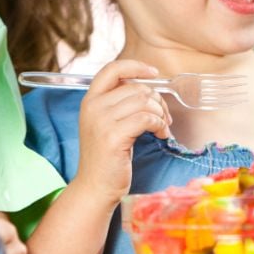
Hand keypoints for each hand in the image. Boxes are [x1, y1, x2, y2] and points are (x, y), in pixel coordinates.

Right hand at [71, 60, 171, 206]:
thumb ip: (119, 104)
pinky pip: (147, 118)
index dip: (136, 66)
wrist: (95, 187)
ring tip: (162, 128)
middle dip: (157, 100)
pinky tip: (160, 134)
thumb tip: (149, 90)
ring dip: (160, 114)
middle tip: (164, 117)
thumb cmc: (107, 157)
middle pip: (136, 88)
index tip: (153, 73)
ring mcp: (102, 121)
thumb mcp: (106, 123)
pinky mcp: (113, 137)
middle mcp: (93, 107)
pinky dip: (159, 124)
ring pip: (144, 101)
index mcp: (90, 100)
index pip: (112, 69)